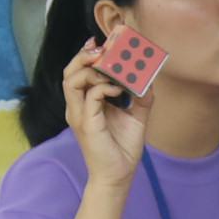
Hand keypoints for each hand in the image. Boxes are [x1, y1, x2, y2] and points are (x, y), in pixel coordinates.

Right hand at [62, 37, 145, 188]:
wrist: (119, 176)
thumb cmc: (122, 148)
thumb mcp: (137, 116)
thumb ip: (141, 96)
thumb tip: (149, 78)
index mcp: (85, 103)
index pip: (79, 72)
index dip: (89, 54)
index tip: (105, 42)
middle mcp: (78, 107)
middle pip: (69, 71)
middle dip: (86, 55)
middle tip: (104, 48)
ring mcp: (79, 115)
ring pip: (72, 79)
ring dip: (92, 68)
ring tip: (110, 67)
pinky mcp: (87, 124)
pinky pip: (91, 95)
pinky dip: (105, 87)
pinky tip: (120, 90)